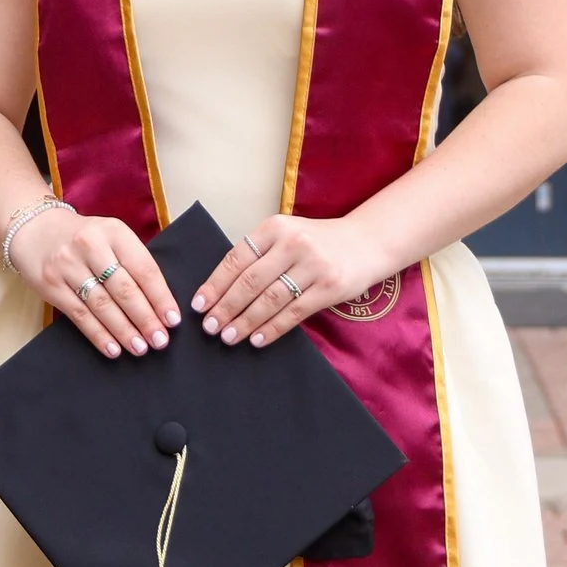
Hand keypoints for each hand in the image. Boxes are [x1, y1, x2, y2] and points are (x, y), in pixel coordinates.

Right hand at [16, 206, 179, 358]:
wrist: (34, 229)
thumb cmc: (83, 237)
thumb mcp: (110, 236)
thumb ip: (131, 262)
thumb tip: (159, 303)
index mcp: (114, 231)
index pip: (144, 268)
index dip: (160, 297)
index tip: (172, 320)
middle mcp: (90, 246)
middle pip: (124, 289)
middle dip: (145, 319)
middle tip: (160, 340)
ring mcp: (68, 266)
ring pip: (102, 305)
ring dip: (124, 331)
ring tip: (141, 348)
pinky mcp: (51, 285)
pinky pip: (80, 315)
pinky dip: (99, 335)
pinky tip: (113, 349)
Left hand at [193, 213, 397, 347]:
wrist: (367, 241)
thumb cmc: (318, 242)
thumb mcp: (287, 235)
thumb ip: (260, 255)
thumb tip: (221, 290)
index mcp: (275, 227)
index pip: (237, 258)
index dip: (215, 284)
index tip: (199, 305)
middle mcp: (293, 243)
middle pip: (250, 281)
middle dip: (226, 307)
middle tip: (209, 327)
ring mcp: (313, 265)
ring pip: (269, 299)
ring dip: (245, 321)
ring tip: (228, 337)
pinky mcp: (329, 287)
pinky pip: (294, 312)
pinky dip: (272, 328)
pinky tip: (257, 339)